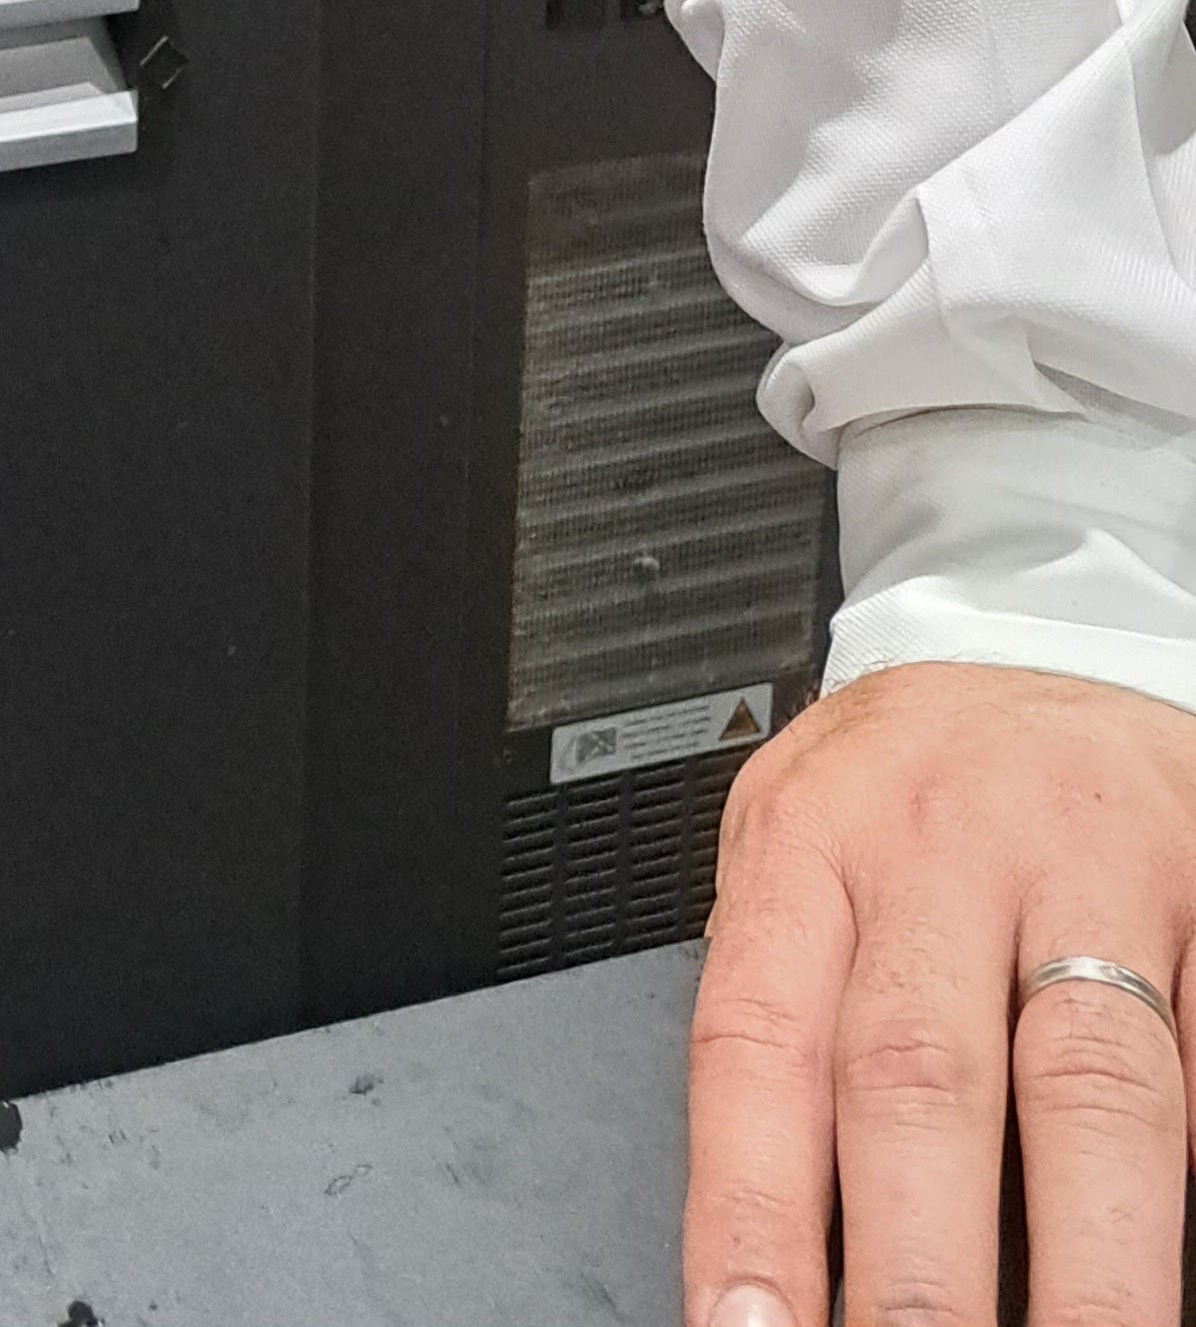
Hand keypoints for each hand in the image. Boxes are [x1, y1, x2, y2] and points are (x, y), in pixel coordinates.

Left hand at [686, 662, 1195, 1322]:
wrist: (1042, 639)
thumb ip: (788, 1016)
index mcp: (812, 847)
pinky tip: (1186, 1265)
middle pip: (923, 1079)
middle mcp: (944, 853)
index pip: (760, 1044)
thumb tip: (773, 1240)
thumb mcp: (803, 853)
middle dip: (920, 1267)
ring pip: (1095, 1087)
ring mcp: (1095, 875)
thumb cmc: (907, 788)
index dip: (752, 1206)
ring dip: (1092, 1259)